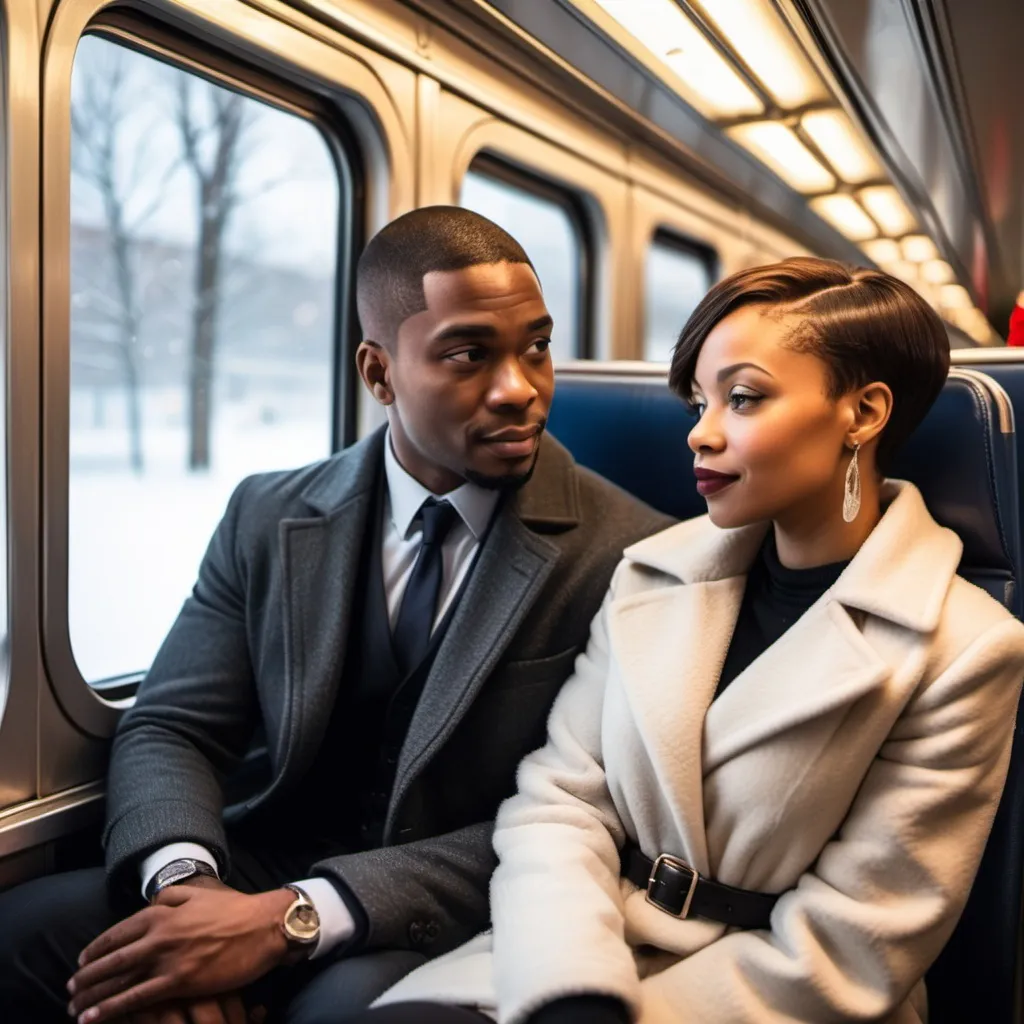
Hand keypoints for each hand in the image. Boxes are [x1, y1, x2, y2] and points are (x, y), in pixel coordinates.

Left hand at [67, 883, 294, 1022]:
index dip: (97, 947)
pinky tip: (92, 1019)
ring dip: (92, 995)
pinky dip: (110, 1010)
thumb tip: (153, 900)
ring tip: (74, 1007)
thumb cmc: (236, 910)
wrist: (264, 926)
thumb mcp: (201, 893)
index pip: (118, 931)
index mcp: (163, 911)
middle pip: (112, 958)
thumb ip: (173, 895)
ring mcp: (167, 959)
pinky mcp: (179, 982)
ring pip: (118, 979)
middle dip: (86, 975)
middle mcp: (159, 934)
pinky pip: (135, 999)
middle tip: (70, 988)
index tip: (83, 959)